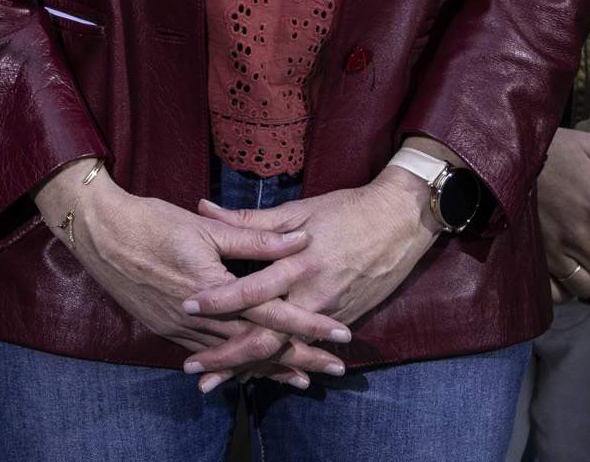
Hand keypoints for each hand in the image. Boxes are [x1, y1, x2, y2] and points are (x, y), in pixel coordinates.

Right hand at [36, 164, 335, 390]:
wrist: (99, 234)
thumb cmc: (151, 222)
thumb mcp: (204, 227)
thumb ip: (255, 238)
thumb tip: (299, 239)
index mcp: (216, 287)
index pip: (274, 312)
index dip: (310, 325)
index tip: (342, 335)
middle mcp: (201, 316)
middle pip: (261, 344)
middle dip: (300, 358)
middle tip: (334, 370)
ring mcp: (182, 328)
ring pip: (236, 356)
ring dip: (271, 367)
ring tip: (302, 378)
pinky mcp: (166, 330)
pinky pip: (208, 354)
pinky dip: (235, 364)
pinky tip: (249, 370)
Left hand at [184, 171, 437, 388]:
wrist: (402, 223)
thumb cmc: (347, 210)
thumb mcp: (298, 210)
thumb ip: (250, 220)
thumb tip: (205, 207)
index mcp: (299, 263)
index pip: (253, 290)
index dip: (220, 301)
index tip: (188, 308)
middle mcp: (315, 295)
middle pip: (268, 336)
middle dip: (229, 356)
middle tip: (194, 369)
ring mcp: (332, 313)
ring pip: (286, 349)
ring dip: (251, 368)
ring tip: (216, 382)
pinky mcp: (345, 320)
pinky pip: (307, 347)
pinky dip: (281, 361)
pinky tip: (257, 375)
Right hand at [536, 128, 589, 302]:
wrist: (494, 156)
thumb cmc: (545, 150)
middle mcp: (577, 237)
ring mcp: (551, 251)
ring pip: (586, 287)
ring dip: (589, 277)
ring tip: (581, 260)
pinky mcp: (529, 258)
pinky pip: (554, 293)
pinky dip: (561, 289)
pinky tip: (560, 272)